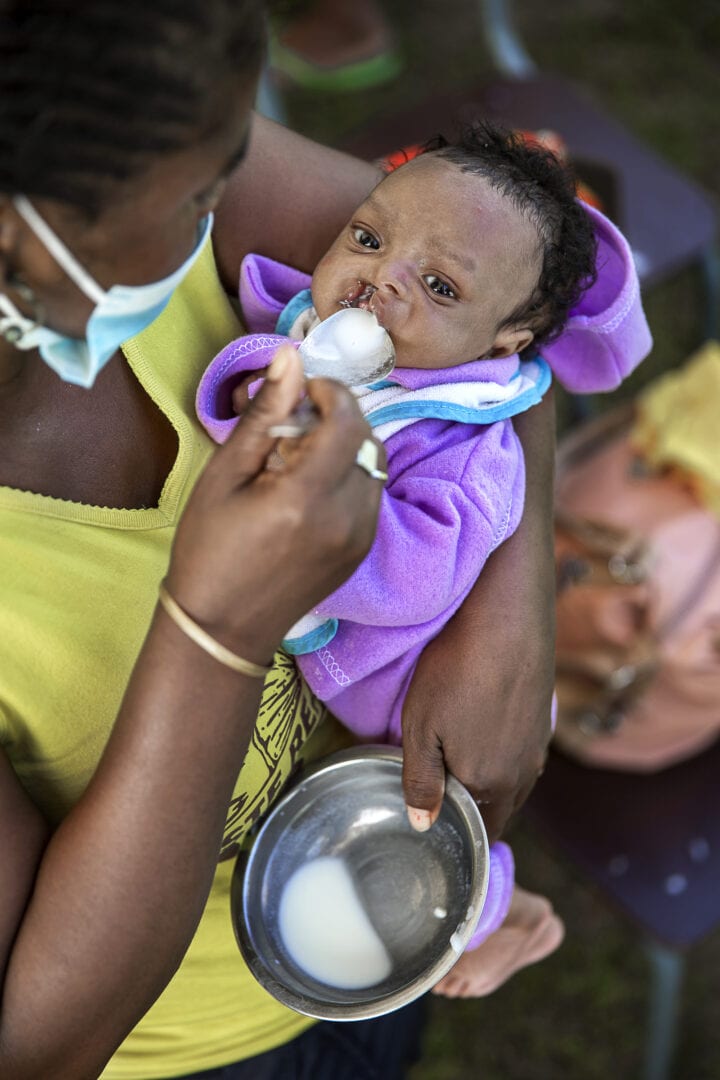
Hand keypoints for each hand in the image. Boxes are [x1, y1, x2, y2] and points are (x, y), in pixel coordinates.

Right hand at [168, 346, 383, 664]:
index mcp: (307, 497)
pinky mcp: (362, 551)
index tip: (302, 392)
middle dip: (338, 418)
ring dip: (347, 447)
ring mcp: (361, 538)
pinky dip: (350, 477)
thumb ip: (265, 415)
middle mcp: (347, 517)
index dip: (331, 393)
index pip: (349, 420)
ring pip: (375, 466)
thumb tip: (290, 358)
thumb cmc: (210, 549)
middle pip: (368, 440)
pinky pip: (372, 495)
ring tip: (300, 460)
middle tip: (295, 427)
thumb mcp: (225, 475)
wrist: (223, 628)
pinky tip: (311, 489)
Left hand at [400, 583, 553, 840]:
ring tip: (463, 768)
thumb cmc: (456, 671)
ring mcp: (537, 748)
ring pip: (515, 785)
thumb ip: (421, 781)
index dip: (460, 831)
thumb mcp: (421, 727)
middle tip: (445, 798)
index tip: (439, 822)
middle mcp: (521, 774)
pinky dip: (506, 759)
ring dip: (492, 785)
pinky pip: (524, 758)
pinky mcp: (544, 722)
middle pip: (500, 811)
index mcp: (488, 784)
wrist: (508, 620)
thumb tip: (423, 823)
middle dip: (476, 812)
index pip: (480, 831)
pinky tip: (487, 736)